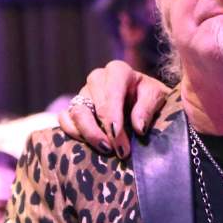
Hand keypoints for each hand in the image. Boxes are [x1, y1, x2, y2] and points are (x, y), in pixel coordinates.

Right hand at [57, 60, 171, 157]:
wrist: (142, 98)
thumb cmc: (149, 96)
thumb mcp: (156, 96)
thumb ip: (148, 108)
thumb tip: (139, 128)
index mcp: (118, 71)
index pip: (111, 93)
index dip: (113, 116)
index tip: (118, 136)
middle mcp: (97, 78)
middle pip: (95, 106)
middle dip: (106, 132)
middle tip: (121, 151)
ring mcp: (84, 92)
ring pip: (77, 113)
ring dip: (89, 134)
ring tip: (106, 150)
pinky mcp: (75, 106)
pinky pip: (65, 118)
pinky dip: (73, 132)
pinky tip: (88, 145)